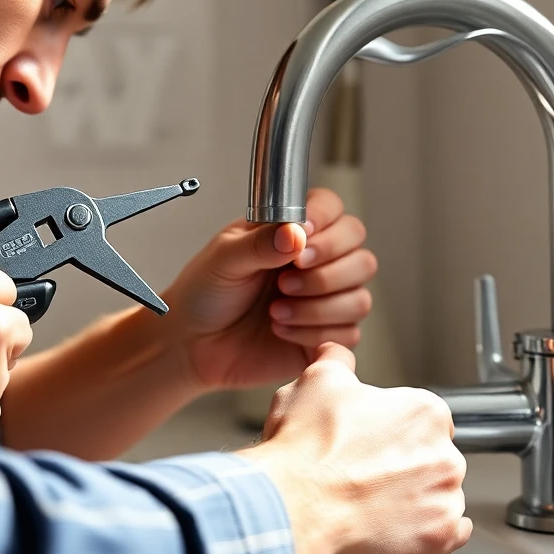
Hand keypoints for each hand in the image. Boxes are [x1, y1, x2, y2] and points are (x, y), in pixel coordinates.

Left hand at [162, 188, 377, 389]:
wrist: (192, 343)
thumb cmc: (205, 293)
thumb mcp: (223, 258)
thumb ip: (259, 243)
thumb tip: (295, 233)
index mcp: (293, 231)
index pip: (334, 210)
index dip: (326, 223)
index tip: (300, 241)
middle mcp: (317, 262)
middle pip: (361, 255)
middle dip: (325, 272)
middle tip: (285, 281)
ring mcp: (325, 300)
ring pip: (359, 298)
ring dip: (317, 306)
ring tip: (275, 310)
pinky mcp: (325, 336)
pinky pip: (348, 334)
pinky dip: (312, 333)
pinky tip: (280, 330)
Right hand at [239, 344, 470, 553]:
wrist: (292, 507)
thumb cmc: (304, 449)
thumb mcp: (315, 382)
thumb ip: (337, 361)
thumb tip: (337, 352)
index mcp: (424, 411)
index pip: (421, 418)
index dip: (391, 430)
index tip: (371, 441)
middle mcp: (444, 454)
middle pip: (431, 457)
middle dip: (402, 465)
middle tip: (364, 473)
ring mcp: (444, 499)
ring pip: (438, 495)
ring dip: (414, 498)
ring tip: (370, 503)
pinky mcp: (439, 539)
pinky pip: (451, 533)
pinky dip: (428, 530)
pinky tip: (398, 525)